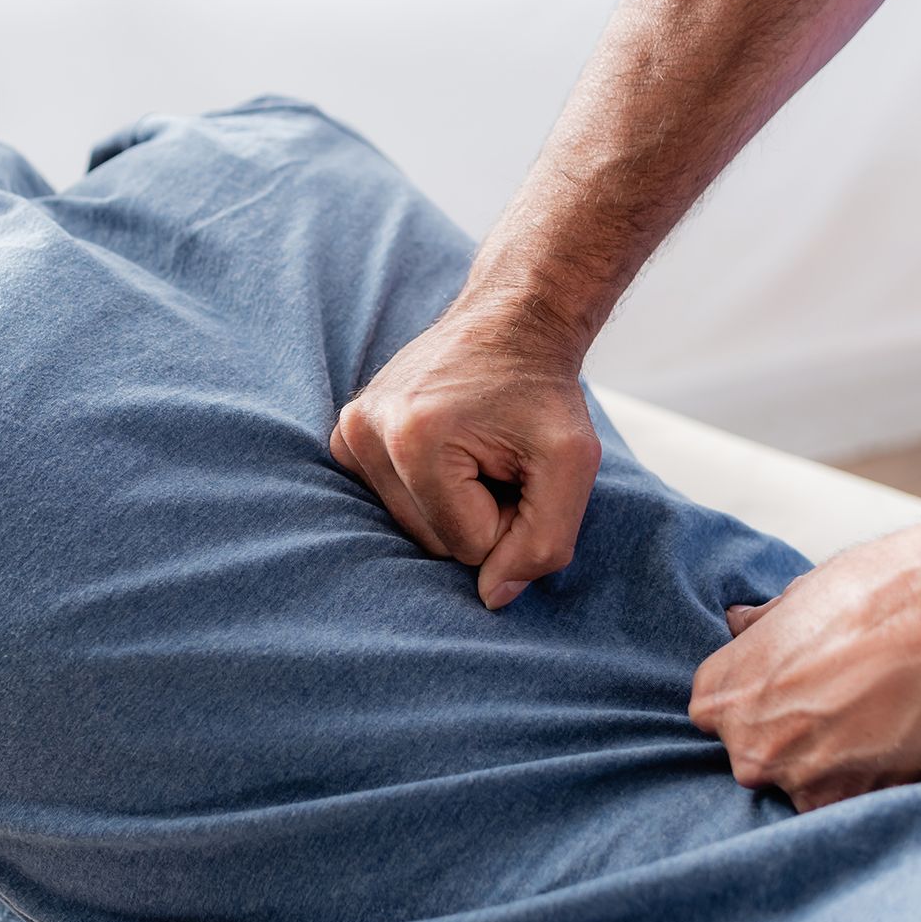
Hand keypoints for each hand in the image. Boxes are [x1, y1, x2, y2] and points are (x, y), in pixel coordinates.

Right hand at [329, 299, 604, 609]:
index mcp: (415, 439)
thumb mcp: (572, 462)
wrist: (511, 322)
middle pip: (432, 543)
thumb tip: (492, 599)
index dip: (509, 517)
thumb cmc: (543, 391)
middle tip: (498, 458)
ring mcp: (350, 433)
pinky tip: (445, 448)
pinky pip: (390, 503)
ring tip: (474, 451)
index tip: (518, 467)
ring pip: (411, 528)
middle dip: (478, 514)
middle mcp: (367, 434)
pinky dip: (425, 489)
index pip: (467, 547)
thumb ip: (545, 542)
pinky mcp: (347, 435)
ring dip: (453, 503)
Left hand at [687, 515, 920, 811]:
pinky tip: (909, 742)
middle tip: (848, 701)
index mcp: (727, 692)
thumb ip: (766, 628)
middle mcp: (754, 748)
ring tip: (886, 718)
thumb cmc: (889, 592)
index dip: (760, 699)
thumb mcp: (806, 594)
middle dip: (794, 735)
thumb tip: (739, 624)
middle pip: (760, 755)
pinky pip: (856, 805)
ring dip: (839, 763)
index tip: (794, 686)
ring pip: (809, 785)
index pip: (718, 713)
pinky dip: (878, 782)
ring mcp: (807, 786)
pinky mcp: (867, 807)